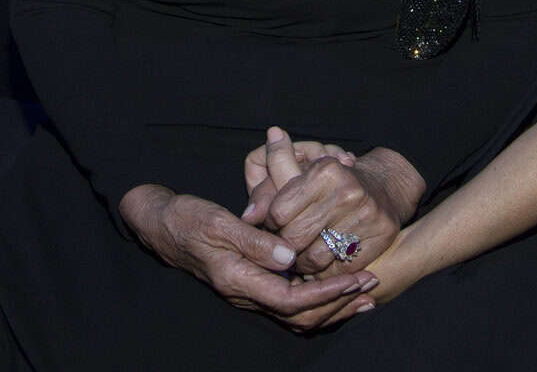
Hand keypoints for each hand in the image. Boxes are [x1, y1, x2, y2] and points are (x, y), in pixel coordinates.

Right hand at [118, 185, 377, 331]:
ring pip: (297, 315)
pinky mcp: (252, 284)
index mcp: (238, 280)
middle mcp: (245, 294)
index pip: (291, 300)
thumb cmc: (189, 219)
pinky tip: (336, 287)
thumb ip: (255, 240)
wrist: (164, 226)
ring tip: (363, 293)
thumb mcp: (219, 223)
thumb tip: (289, 256)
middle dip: (338, 305)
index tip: (355, 279)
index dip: (326, 294)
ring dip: (332, 306)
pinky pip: (290, 302)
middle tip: (372, 287)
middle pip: (300, 317)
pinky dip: (317, 298)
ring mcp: (249, 292)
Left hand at [240, 127, 421, 278]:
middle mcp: (348, 190)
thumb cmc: (329, 184)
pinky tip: (323, 264)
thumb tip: (247, 217)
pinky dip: (326, 273)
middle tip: (285, 247)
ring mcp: (367, 214)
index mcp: (324, 171)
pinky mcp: (382, 235)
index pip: (278, 213)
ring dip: (303, 264)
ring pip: (315, 259)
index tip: (274, 226)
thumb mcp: (296, 176)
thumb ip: (266, 191)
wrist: (382, 187)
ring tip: (302, 256)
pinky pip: (340, 270)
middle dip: (285, 247)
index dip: (270, 224)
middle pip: (295, 238)